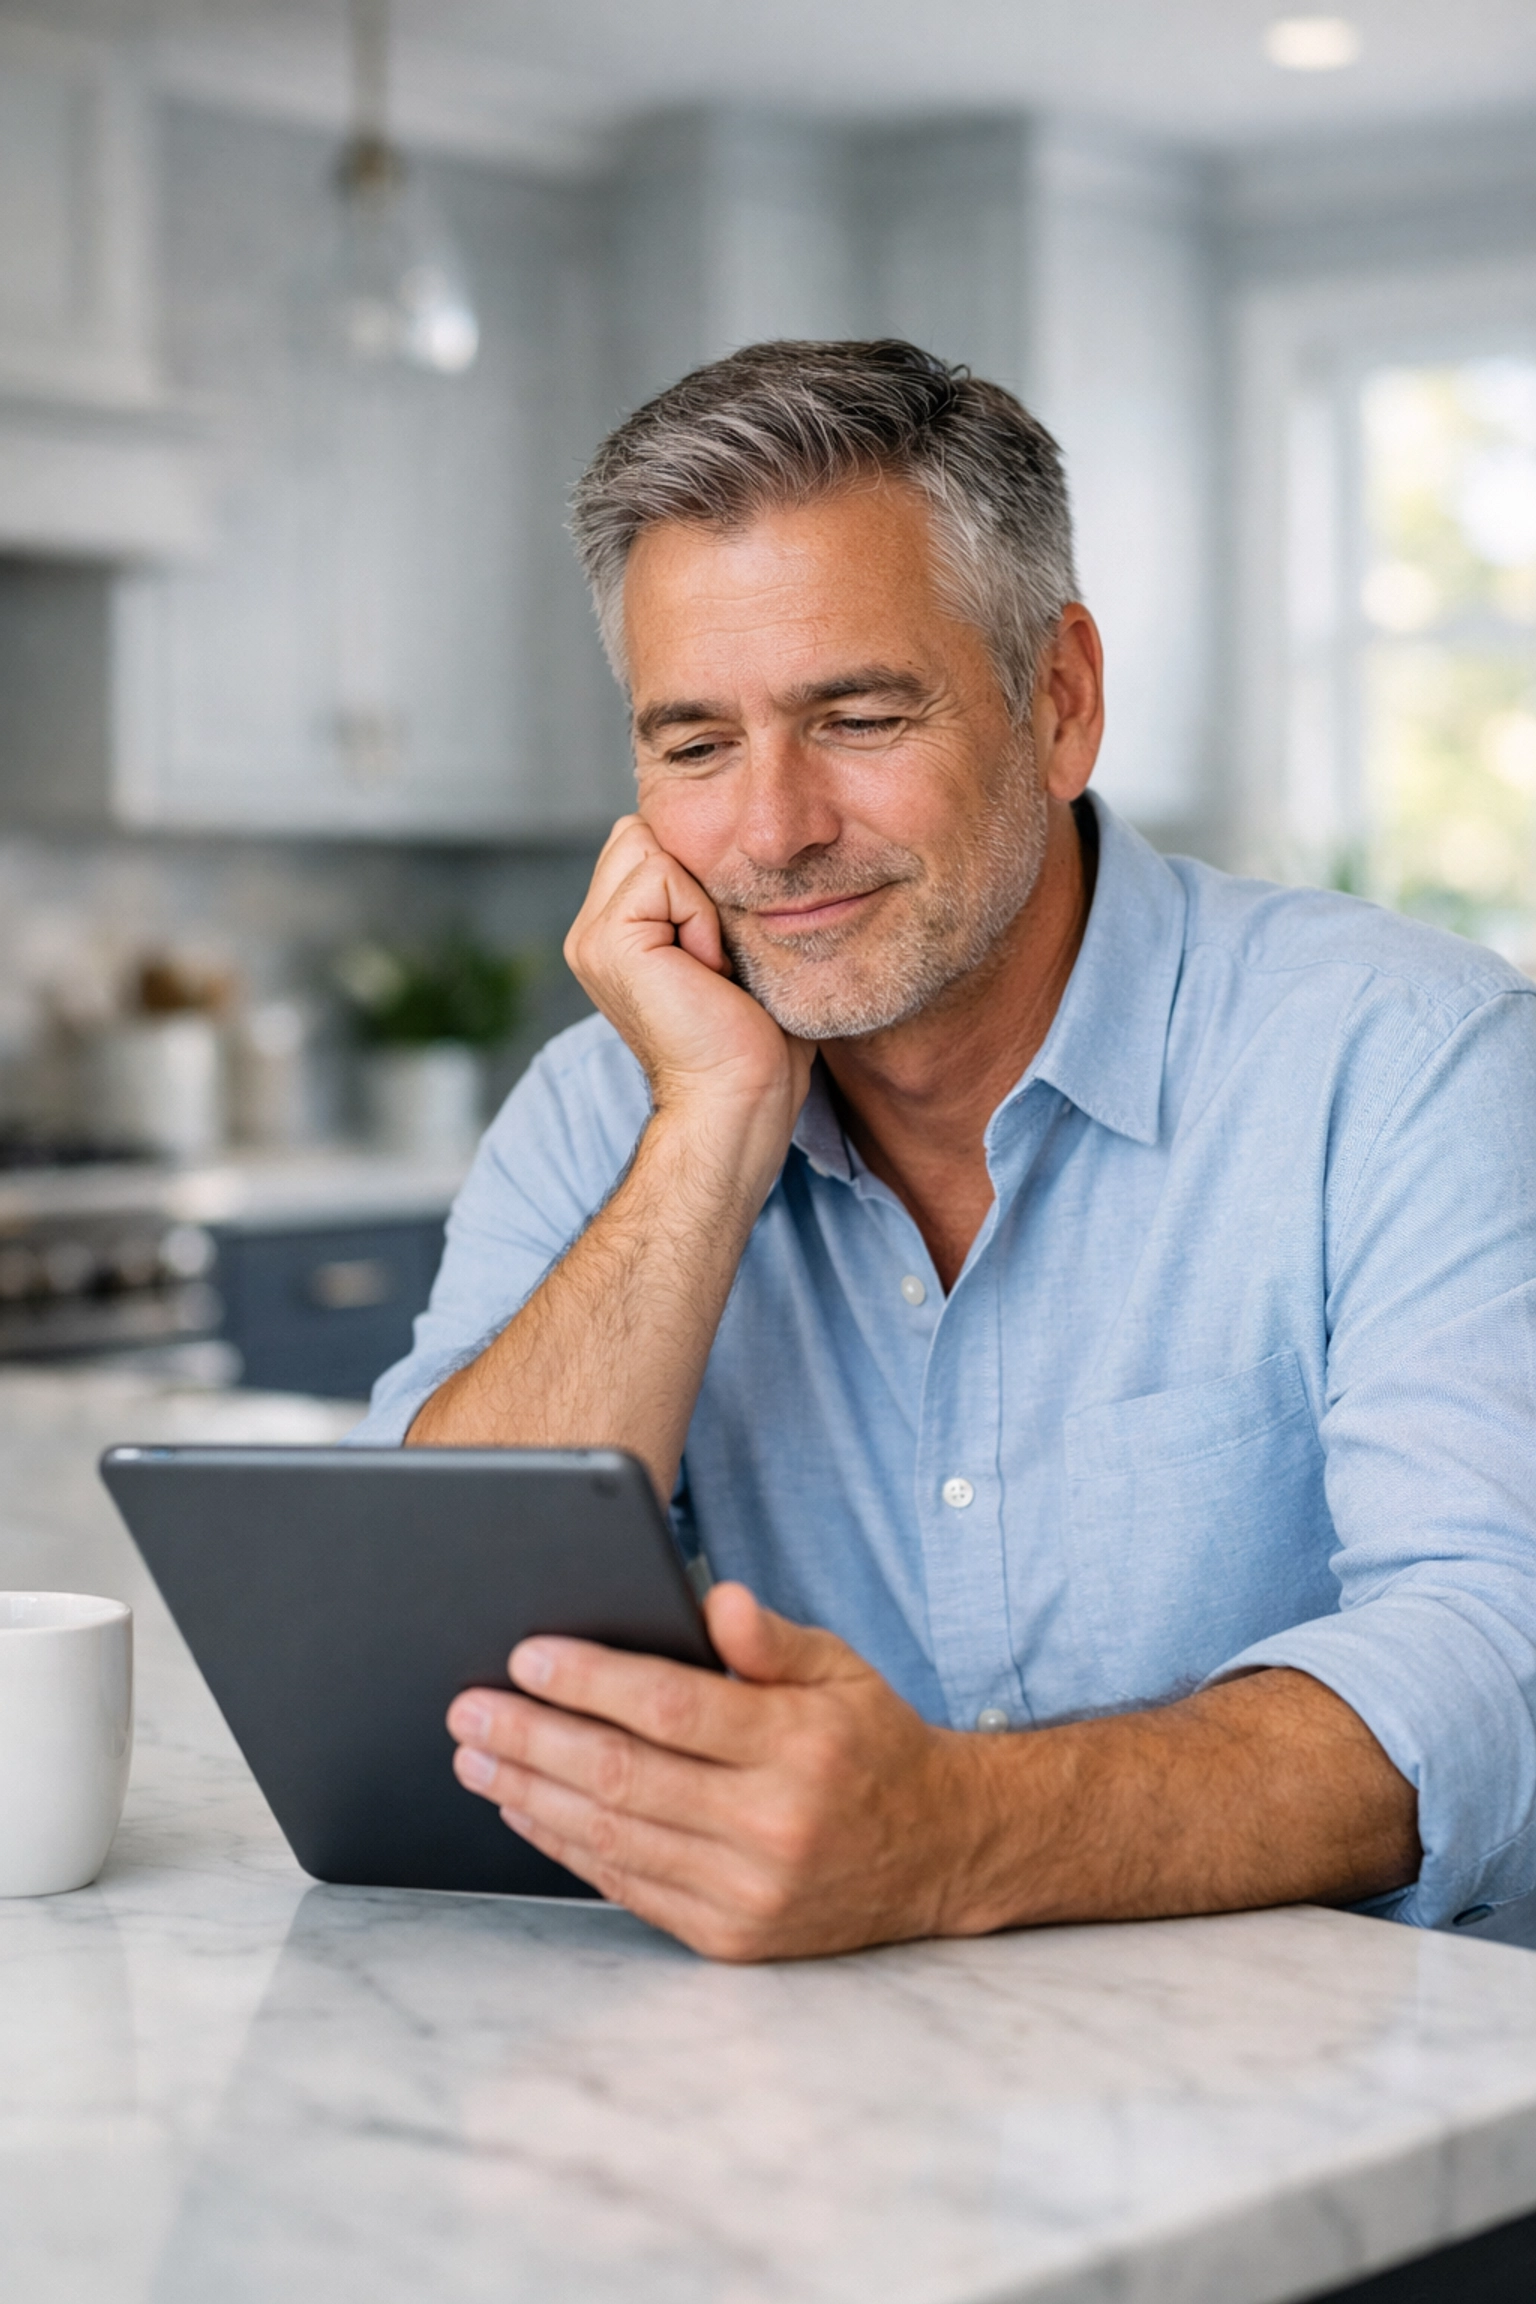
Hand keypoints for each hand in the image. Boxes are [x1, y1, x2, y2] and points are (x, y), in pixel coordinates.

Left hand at [446, 1582, 985, 1961]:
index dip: (589, 1680)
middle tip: (469, 1709)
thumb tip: (715, 1600)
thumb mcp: (841, 1670)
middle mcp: (772, 1824)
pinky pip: (627, 1886)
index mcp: (799, 1745)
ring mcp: (747, 1890)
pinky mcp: (729, 1936)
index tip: (526, 1655)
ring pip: (612, 1836)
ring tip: (477, 1755)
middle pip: (623, 1775)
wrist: (937, 1854)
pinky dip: (565, 1845)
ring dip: (530, 1793)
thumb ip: (772, 1639)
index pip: (671, 1706)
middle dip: (532, 1738)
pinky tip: (527, 1808)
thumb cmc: (871, 1745)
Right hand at [565, 816, 811, 1146]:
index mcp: (612, 936)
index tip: (719, 952)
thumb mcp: (725, 950)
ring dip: (697, 897)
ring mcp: (590, 938)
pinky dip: (699, 914)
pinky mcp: (607, 941)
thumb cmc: (751, 1041)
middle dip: (691, 877)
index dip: (695, 875)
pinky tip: (706, 970)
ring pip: (648, 842)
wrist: (740, 1100)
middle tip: (714, 954)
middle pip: (640, 832)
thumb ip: (700, 899)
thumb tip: (727, 846)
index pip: (645, 842)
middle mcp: (589, 934)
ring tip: (710, 964)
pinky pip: (662, 872)